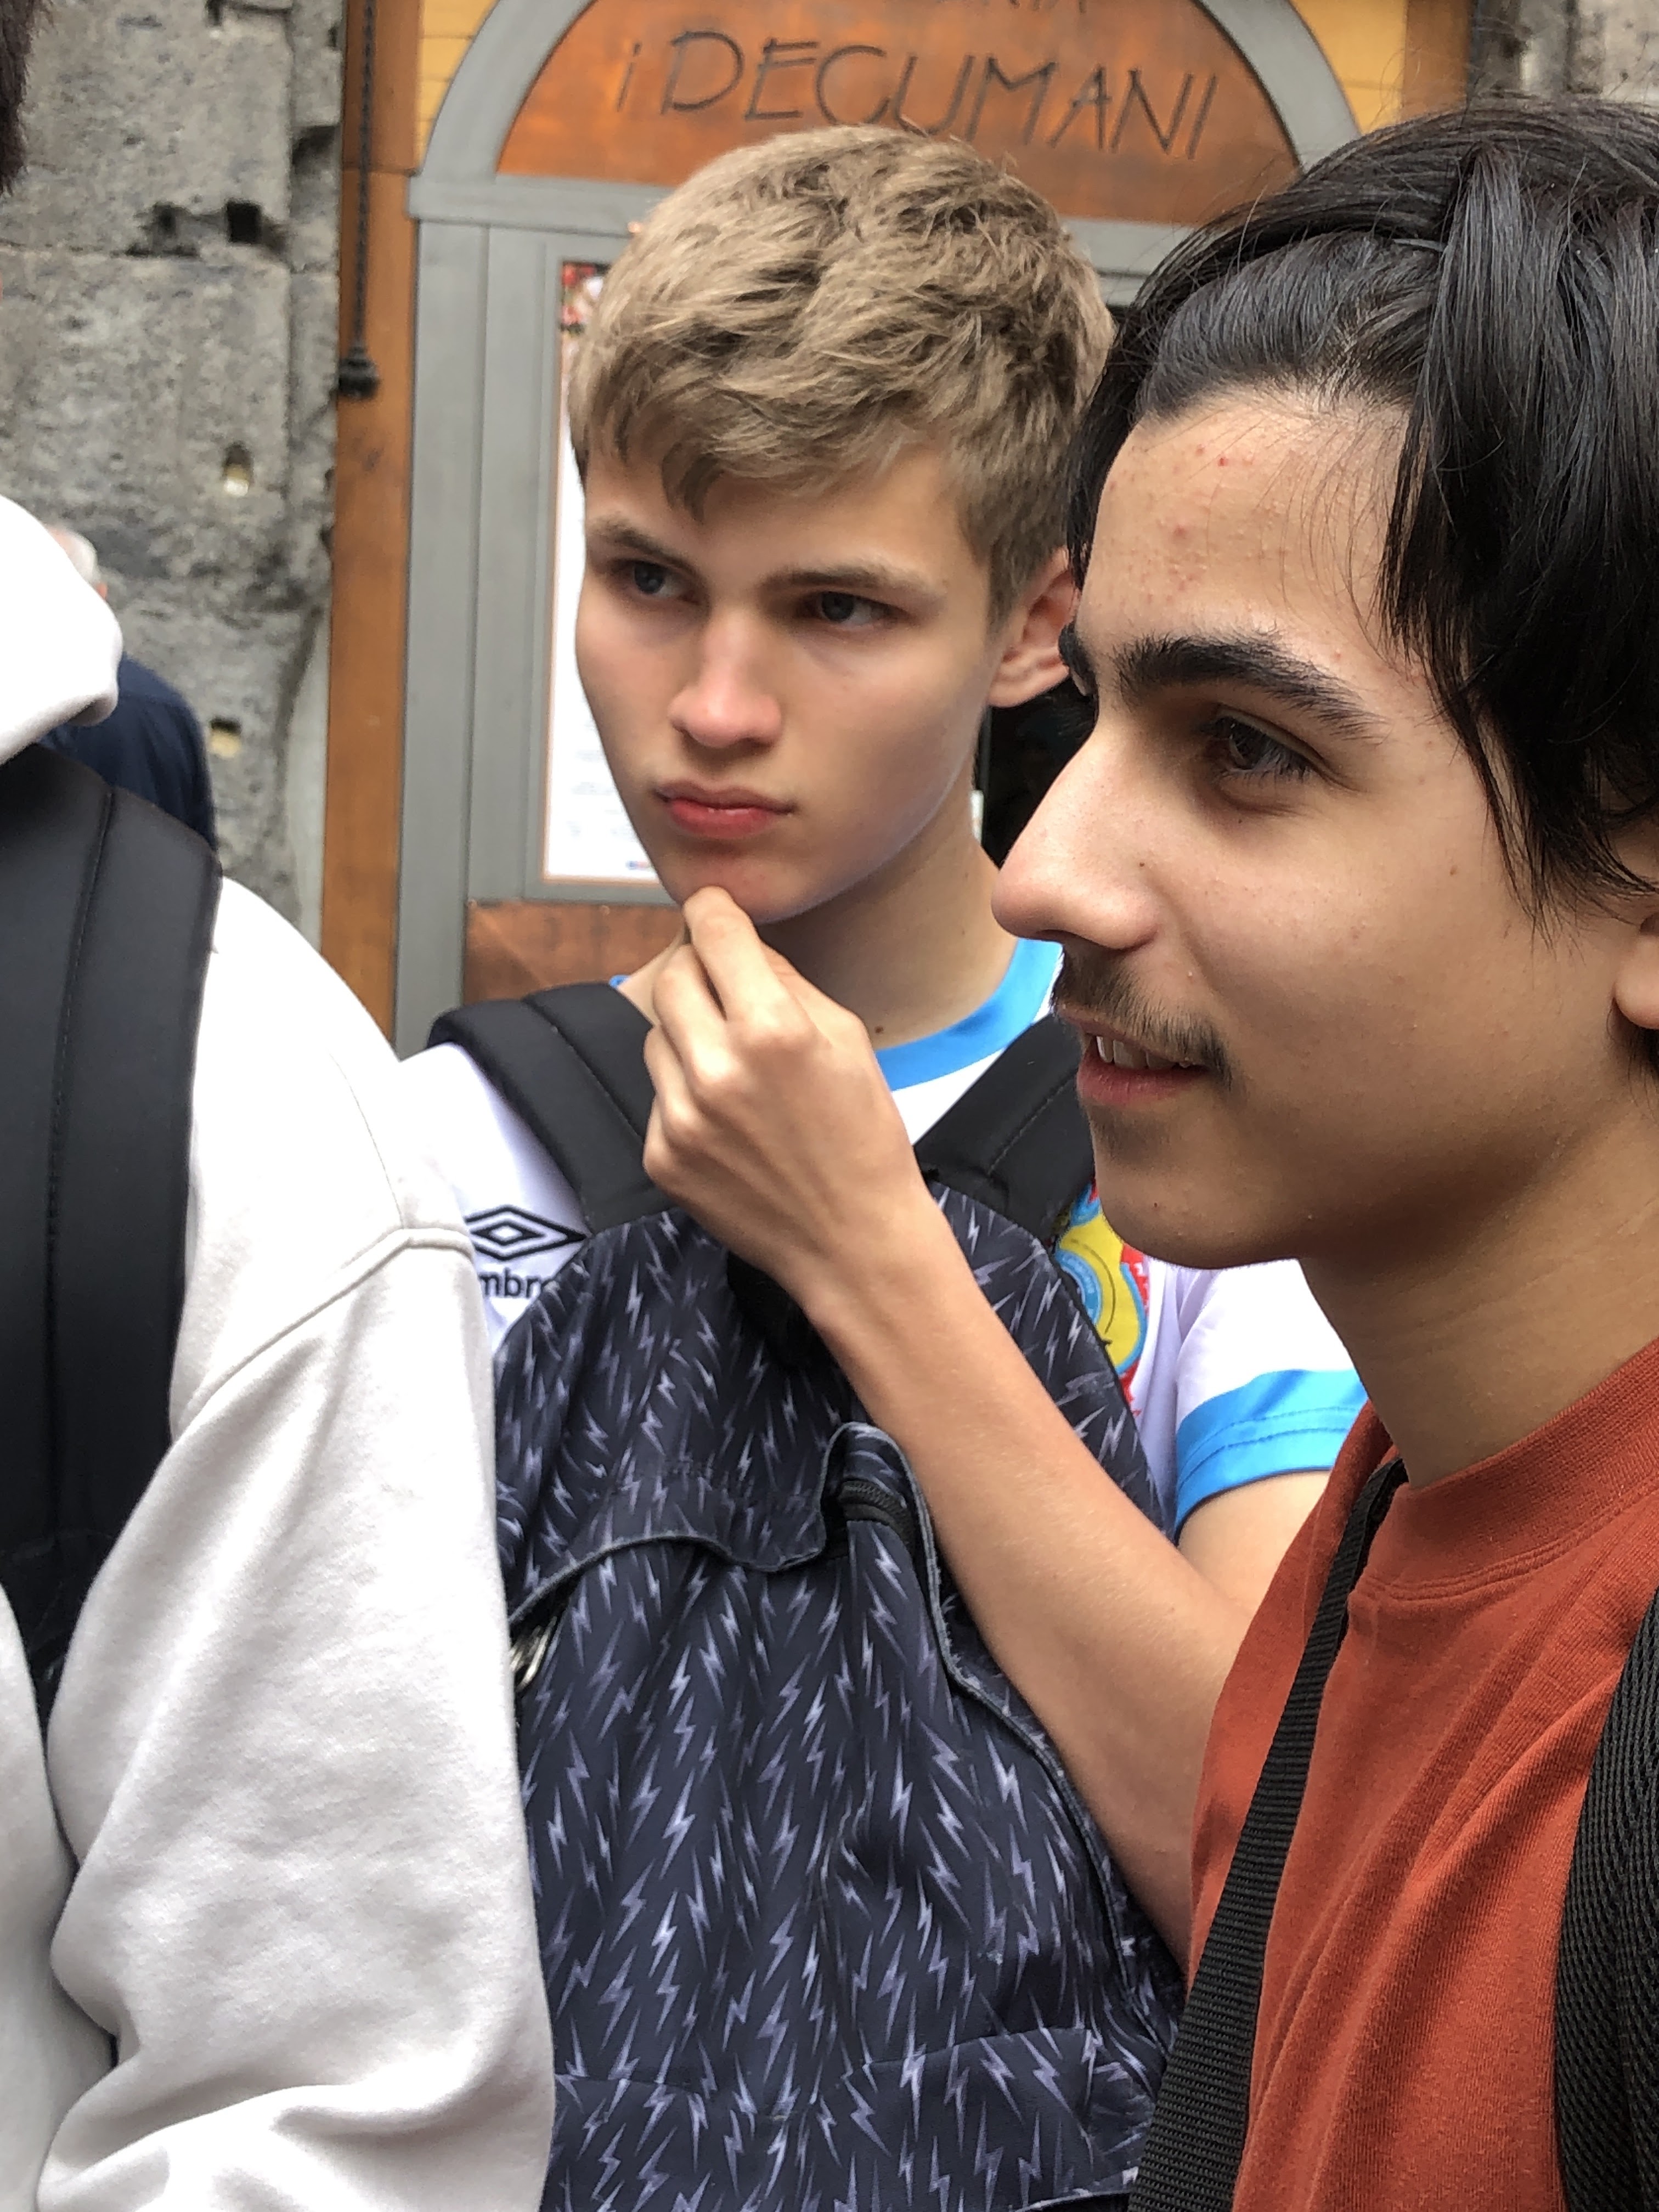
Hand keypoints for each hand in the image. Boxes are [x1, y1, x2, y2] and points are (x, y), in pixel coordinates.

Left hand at [642, 889, 947, 1316]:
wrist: (852, 1241)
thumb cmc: (863, 1135)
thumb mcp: (847, 1039)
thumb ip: (785, 982)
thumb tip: (739, 941)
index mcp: (773, 1030)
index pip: (712, 931)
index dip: (711, 910)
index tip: (712, 910)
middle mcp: (717, 1069)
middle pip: (671, 977)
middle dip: (695, 969)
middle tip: (723, 986)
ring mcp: (680, 1117)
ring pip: (657, 1035)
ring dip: (688, 1035)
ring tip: (736, 1068)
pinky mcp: (660, 1156)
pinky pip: (658, 1094)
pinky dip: (684, 1093)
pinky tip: (728, 1120)